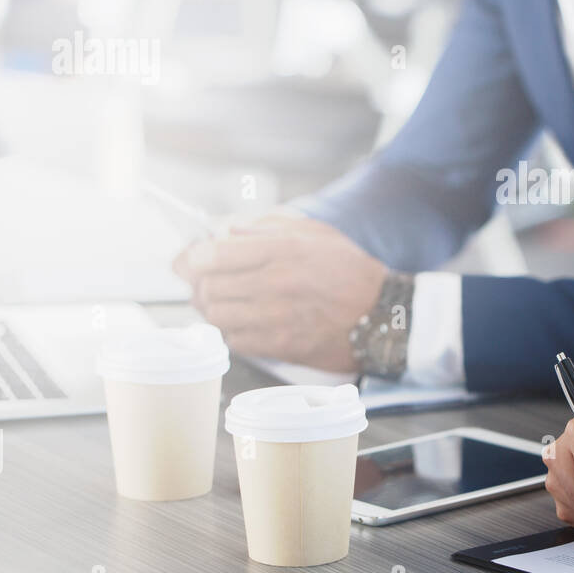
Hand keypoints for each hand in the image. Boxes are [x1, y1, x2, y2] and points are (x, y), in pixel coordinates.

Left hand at [171, 215, 386, 372]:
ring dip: (212, 307)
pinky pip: (234, 340)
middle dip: (198, 283)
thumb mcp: (313, 232)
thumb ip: (266, 226)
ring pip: (216, 315)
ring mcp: (276, 318)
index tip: (190, 257)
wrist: (383, 316)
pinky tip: (242, 320)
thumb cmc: (349, 270)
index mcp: (283, 250)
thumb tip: (225, 231)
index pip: (213, 254)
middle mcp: (275, 284)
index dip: (192, 256)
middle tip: (202, 280)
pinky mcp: (280, 345)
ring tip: (220, 300)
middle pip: (208, 287)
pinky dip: (230, 330)